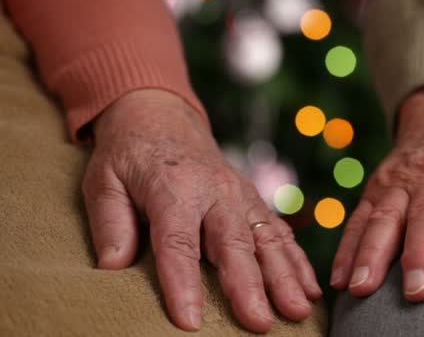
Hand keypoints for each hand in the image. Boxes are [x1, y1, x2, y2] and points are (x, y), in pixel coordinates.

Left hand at [82, 90, 320, 331]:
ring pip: (266, 238)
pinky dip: (296, 259)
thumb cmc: (129, 153)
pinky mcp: (252, 199)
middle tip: (260, 323)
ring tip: (299, 310)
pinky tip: (311, 286)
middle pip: (233, 243)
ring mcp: (239, 194)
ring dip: (285, 276)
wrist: (162, 116)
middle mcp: (214, 191)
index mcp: (173, 187)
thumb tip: (114, 267)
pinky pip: (279, 230)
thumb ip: (110, 222)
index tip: (190, 321)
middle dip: (249, 285)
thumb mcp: (103, 180)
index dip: (183, 283)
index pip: (178, 241)